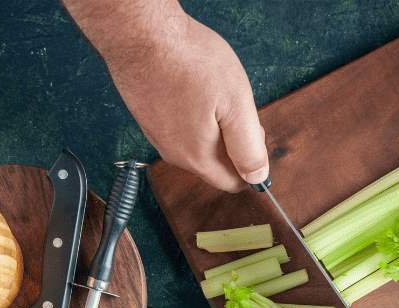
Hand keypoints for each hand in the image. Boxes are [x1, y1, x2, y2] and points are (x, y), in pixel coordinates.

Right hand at [67, 1, 267, 192]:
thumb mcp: (236, 105)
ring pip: (197, 144)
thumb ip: (248, 147)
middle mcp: (174, 155)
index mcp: (198, 158)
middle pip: (214, 163)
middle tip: (233, 103)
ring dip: (211, 126)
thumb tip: (257, 177)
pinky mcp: (147, 118)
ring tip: (210, 93)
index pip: (231, 182)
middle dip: (231, 141)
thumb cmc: (190, 63)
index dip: (250, 161)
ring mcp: (157, 137)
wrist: (140, 35)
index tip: (252, 130)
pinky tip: (191, 87)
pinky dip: (191, 114)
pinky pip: (179, 128)